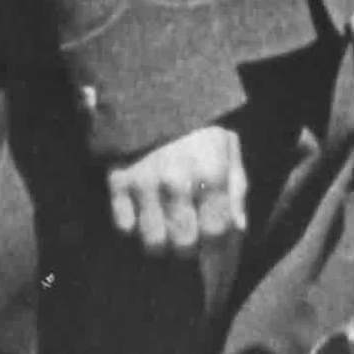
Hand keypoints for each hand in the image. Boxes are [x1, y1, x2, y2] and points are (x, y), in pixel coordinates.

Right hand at [106, 125, 247, 258]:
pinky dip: (134, 228)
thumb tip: (235, 231)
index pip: (217, 235)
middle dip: (189, 250)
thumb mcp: (229, 149)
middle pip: (184, 246)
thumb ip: (236, 190)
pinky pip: (124, 227)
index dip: (219, 254)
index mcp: (213, 173)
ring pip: (152, 244)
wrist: (152, 91)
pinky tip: (143, 214)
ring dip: (161, 243)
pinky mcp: (117, 183)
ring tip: (166, 230)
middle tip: (188, 241)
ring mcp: (145, 185)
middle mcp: (179, 183)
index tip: (216, 263)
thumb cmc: (198, 125)